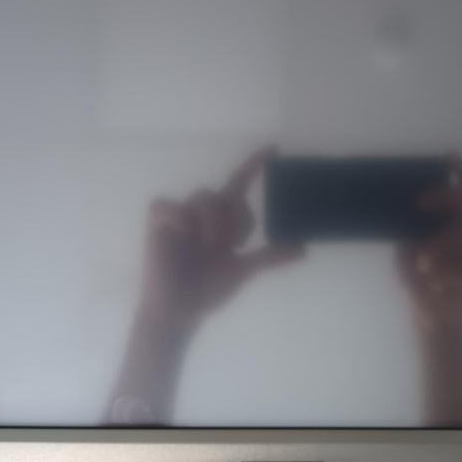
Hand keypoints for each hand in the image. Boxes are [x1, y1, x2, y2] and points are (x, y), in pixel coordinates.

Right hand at [145, 147, 304, 327]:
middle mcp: (201, 213)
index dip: (254, 165)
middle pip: (224, 193)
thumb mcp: (243, 270)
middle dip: (235, 218)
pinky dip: (180, 216)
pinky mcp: (157, 224)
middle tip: (233, 246)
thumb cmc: (206, 291)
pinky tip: (187, 233)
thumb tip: (303, 249)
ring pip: (203, 197)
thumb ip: (269, 256)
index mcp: (221, 220)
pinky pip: (167, 205)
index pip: (238, 184)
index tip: (274, 149)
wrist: (180, 313)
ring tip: (212, 247)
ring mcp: (178, 217)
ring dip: (214, 222)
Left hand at [395, 157, 461, 332]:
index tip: (449, 157)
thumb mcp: (407, 250)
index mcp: (456, 226)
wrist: (433, 318)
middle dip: (444, 199)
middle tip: (420, 202)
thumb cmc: (420, 278)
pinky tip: (431, 286)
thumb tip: (394, 205)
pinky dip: (441, 277)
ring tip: (421, 264)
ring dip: (437, 248)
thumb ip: (409, 231)